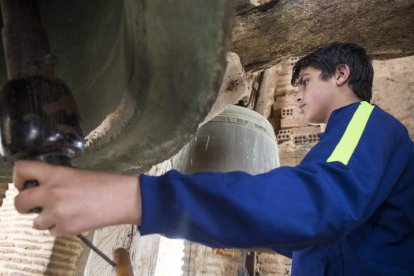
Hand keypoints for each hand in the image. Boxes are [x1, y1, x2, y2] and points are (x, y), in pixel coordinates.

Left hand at [13, 161, 140, 235]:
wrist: (124, 198)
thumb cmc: (107, 183)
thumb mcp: (78, 173)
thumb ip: (58, 179)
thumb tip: (45, 187)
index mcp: (56, 174)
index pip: (22, 170)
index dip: (19, 178)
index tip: (24, 183)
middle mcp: (51, 193)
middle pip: (19, 203)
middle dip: (25, 205)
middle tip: (36, 205)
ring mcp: (57, 213)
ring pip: (35, 222)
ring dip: (46, 219)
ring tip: (63, 214)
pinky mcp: (66, 228)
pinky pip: (52, 232)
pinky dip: (60, 228)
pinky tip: (74, 220)